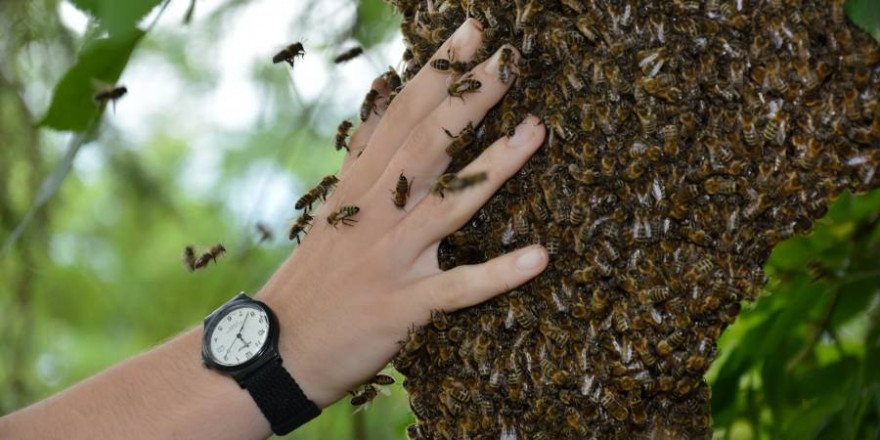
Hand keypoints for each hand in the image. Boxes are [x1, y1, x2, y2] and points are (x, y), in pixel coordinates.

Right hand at [257, 18, 547, 407]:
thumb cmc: (312, 279)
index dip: (438, 72)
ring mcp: (389, 259)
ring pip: (448, 203)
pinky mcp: (402, 307)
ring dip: (496, 166)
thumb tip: (384, 100)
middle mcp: (375, 214)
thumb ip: (363, 159)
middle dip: (470, 100)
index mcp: (358, 188)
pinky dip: (497, 274)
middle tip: (510, 61)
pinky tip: (538, 256)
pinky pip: (457, 289)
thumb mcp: (332, 210)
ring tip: (537, 132)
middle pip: (427, 145)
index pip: (401, 116)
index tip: (471, 33)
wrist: (275, 349)